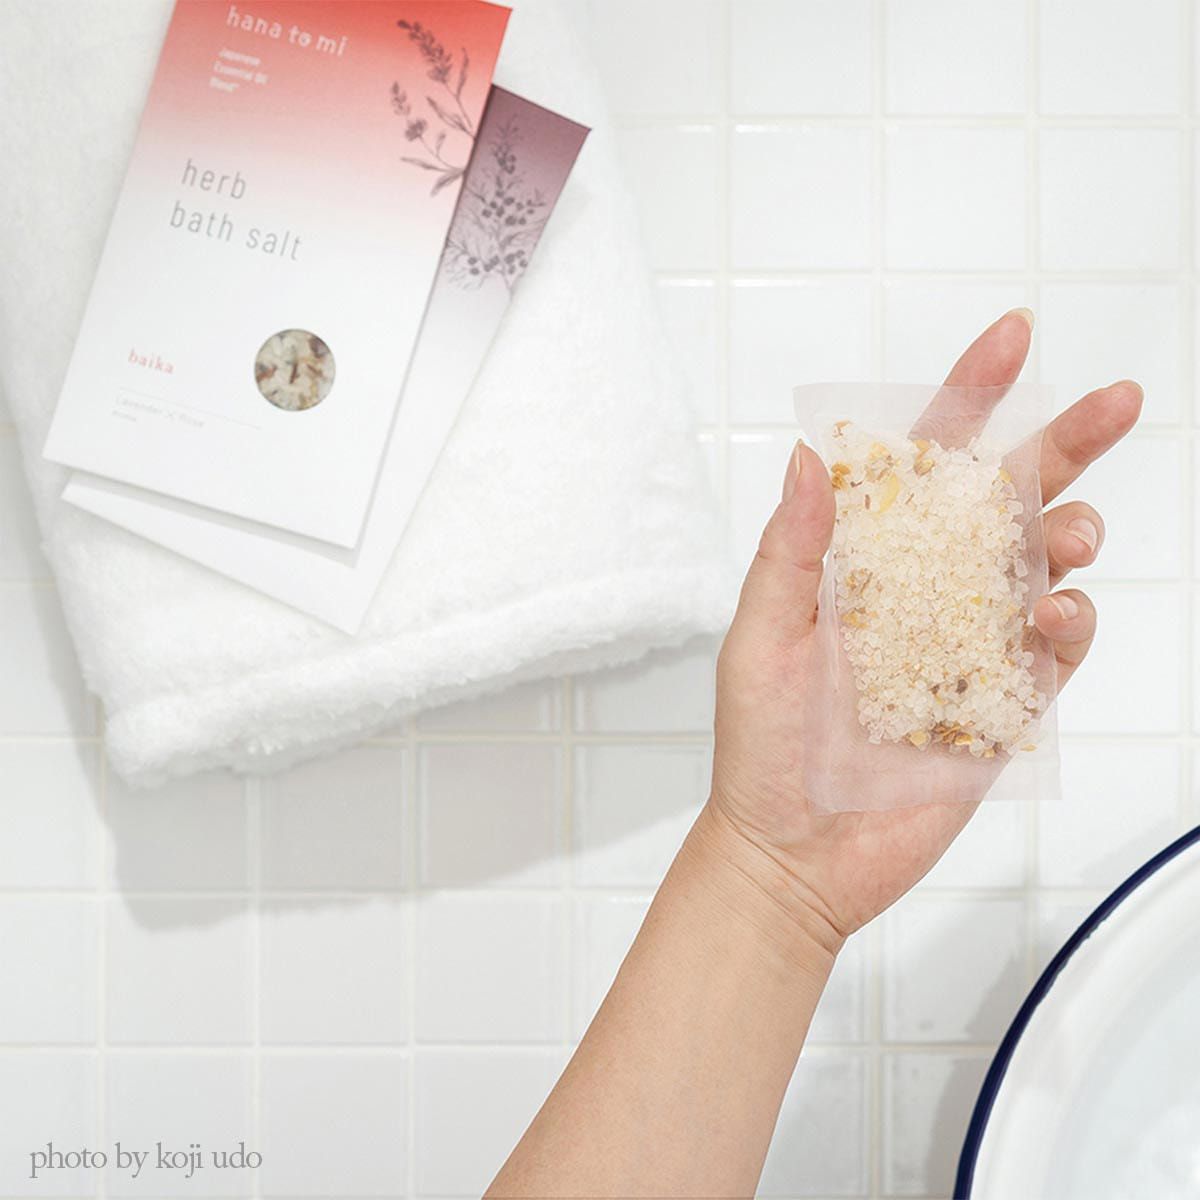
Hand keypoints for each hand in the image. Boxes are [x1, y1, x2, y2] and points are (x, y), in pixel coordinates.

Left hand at [705, 309, 1141, 950]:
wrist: (794, 854)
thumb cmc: (762, 747)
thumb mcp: (759, 640)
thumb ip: (792, 552)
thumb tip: (810, 456)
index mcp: (866, 561)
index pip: (922, 465)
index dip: (968, 398)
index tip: (1012, 337)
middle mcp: (926, 591)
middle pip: (1006, 501)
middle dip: (1064, 446)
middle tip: (1117, 401)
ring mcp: (970, 646)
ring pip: (1043, 568)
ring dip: (1067, 535)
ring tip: (1064, 536)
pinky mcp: (1004, 708)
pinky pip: (1056, 654)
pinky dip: (1069, 626)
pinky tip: (1055, 619)